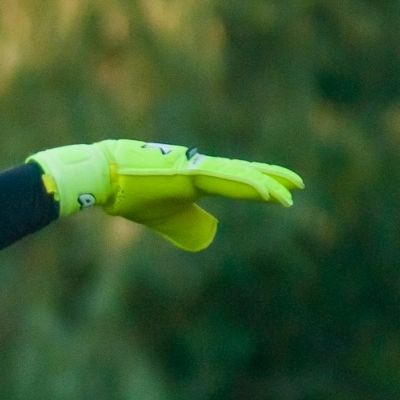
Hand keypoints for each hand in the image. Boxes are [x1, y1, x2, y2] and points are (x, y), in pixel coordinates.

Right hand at [26, 139, 302, 250]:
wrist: (102, 175)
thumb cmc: (126, 194)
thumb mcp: (164, 214)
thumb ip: (187, 221)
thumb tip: (209, 232)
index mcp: (196, 178)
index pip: (236, 180)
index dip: (260, 184)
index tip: (281, 192)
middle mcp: (201, 168)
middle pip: (243, 174)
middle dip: (271, 179)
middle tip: (297, 185)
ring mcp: (195, 168)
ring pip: (239, 176)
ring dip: (265, 185)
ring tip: (289, 194)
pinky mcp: (189, 172)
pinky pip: (226, 179)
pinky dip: (248, 184)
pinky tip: (267, 191)